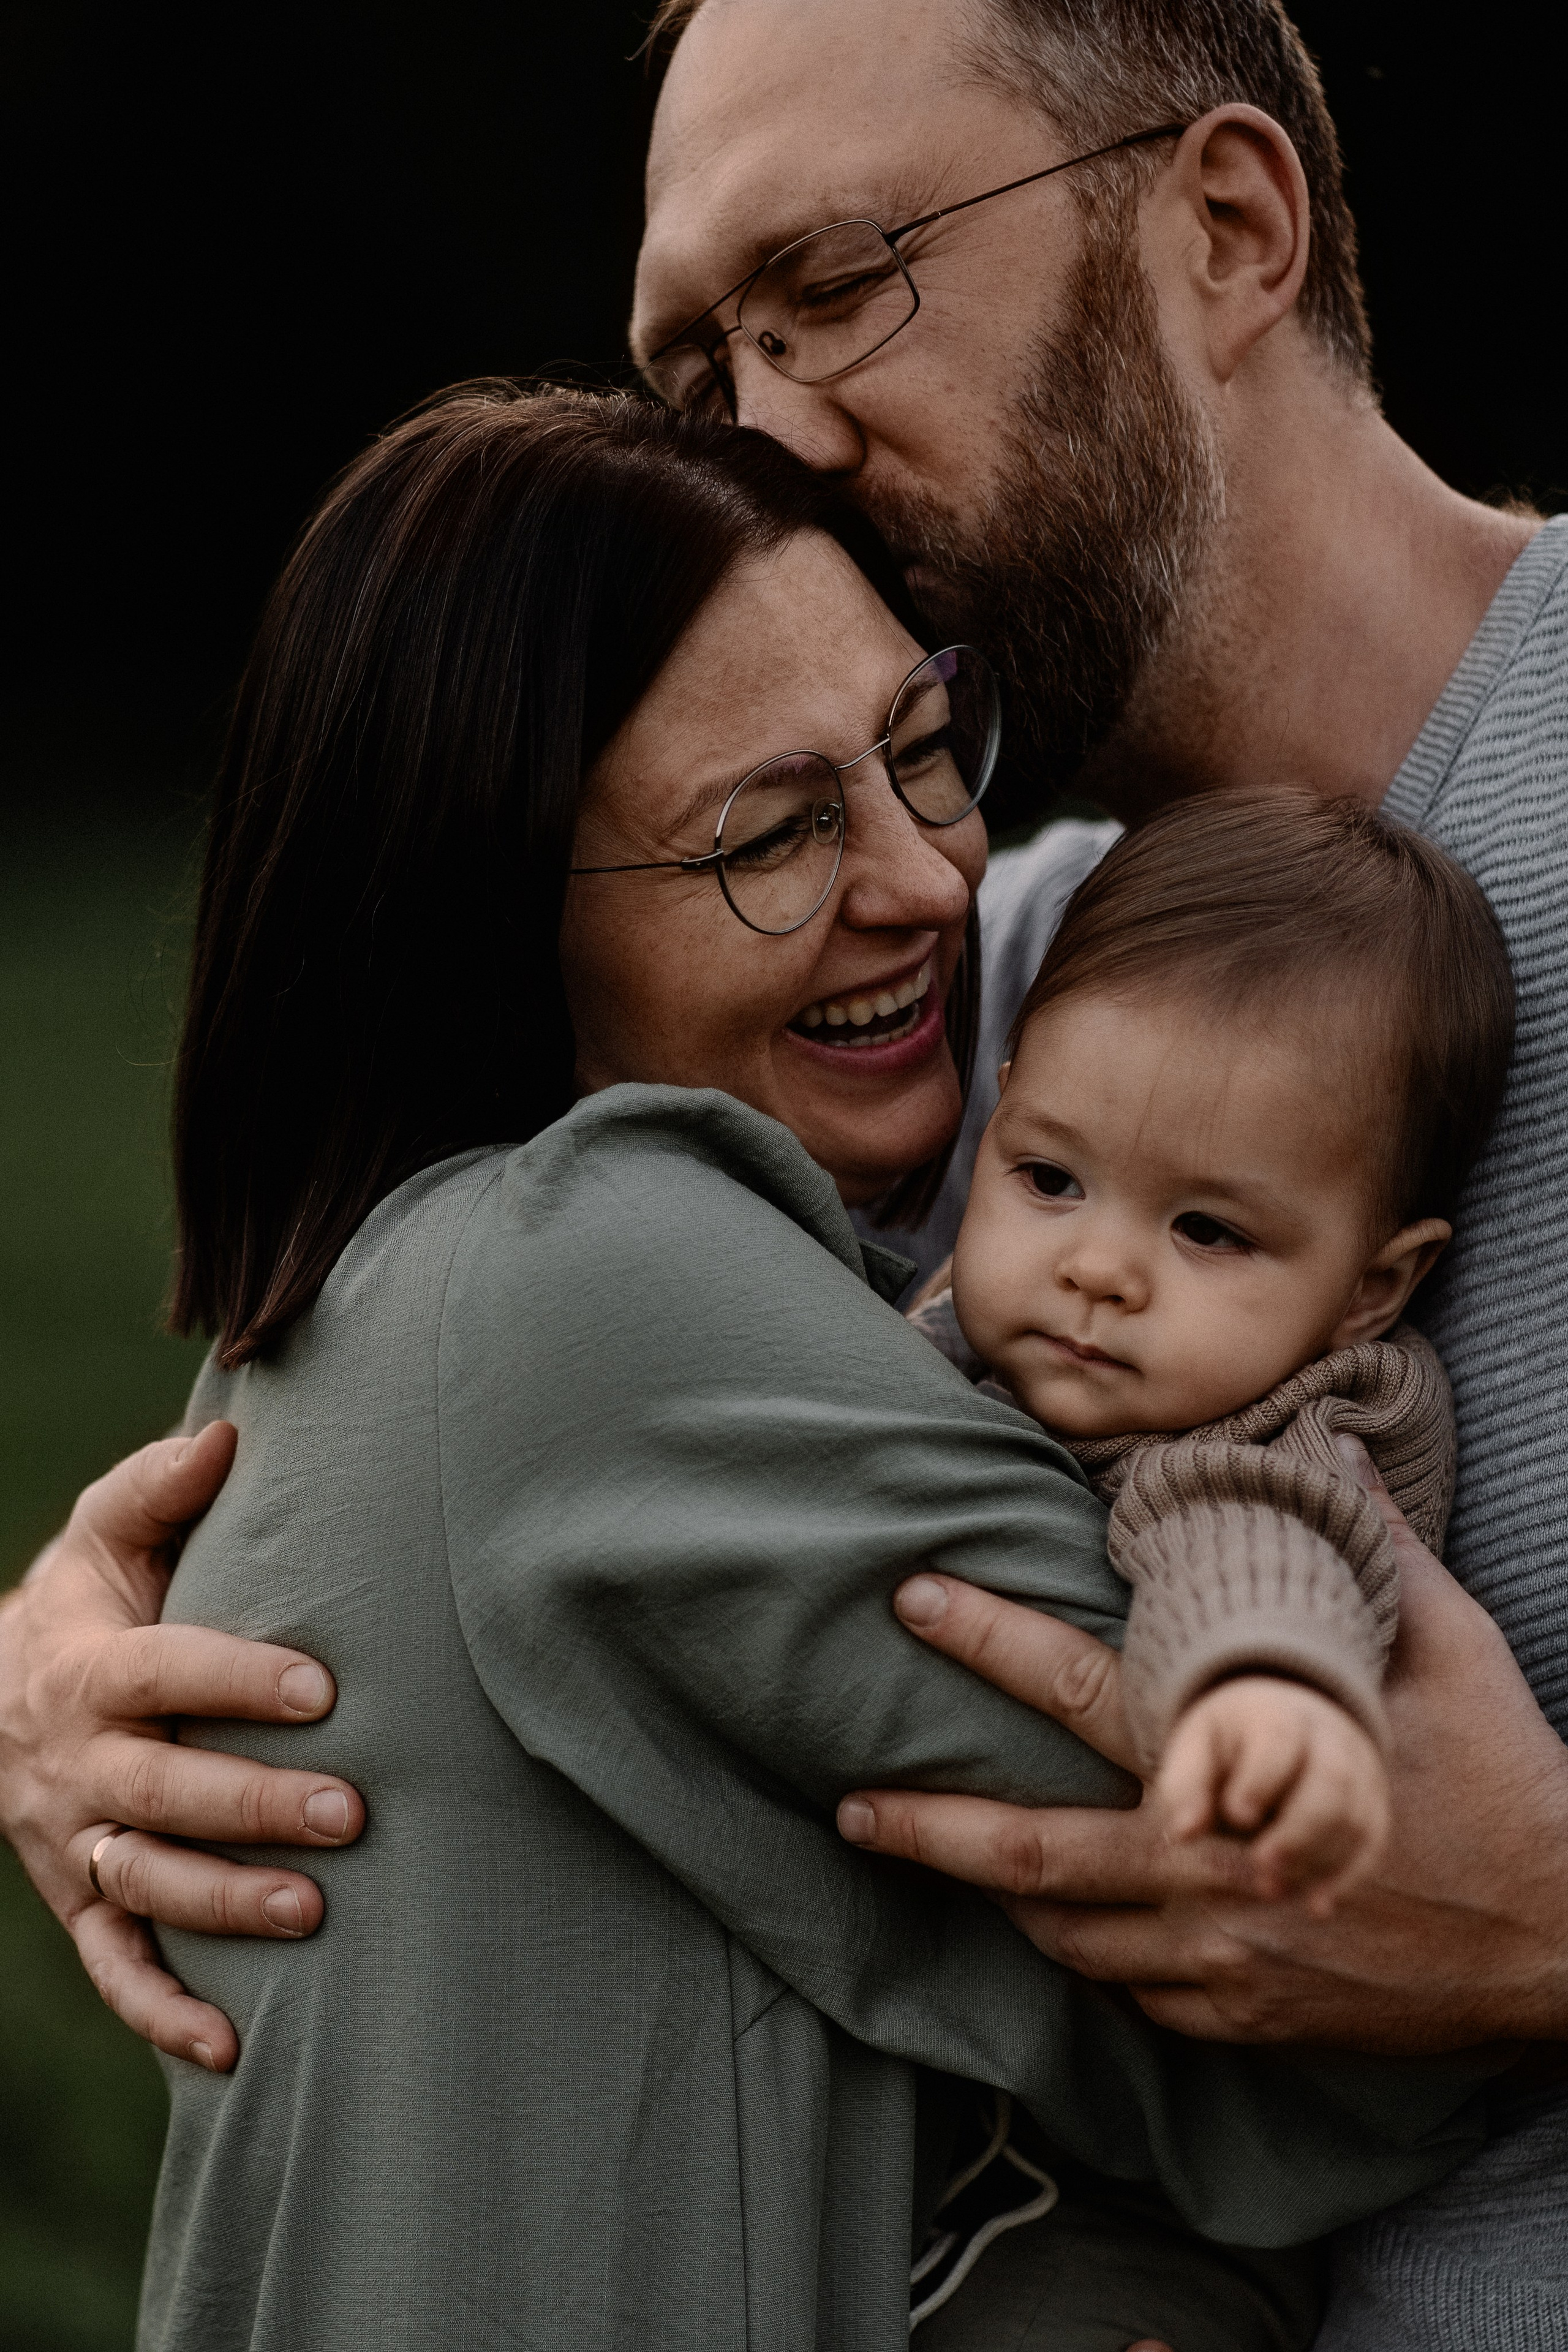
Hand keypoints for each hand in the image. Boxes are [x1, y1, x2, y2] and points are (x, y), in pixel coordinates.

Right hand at [0, 1422, 364, 2070]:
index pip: (165, 1673)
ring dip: (226, 1904)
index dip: (237, 1679)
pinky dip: (163, 2011)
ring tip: (314, 1913)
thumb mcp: (108, 1534)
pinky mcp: (80, 1901)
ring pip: (146, 1883)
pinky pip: (115, 1966)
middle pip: (165, 1791)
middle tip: (351, 1813)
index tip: (323, 1688)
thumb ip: (160, 1486)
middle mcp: (79, 1762)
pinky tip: (230, 2048)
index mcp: (90, 1667)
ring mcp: (77, 1841)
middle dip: (254, 1805)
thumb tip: (233, 1432)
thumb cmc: (90, 1602)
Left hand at [839, 1443, 1567, 2052]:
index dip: (987, 1641)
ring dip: (989, 1897)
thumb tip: (1323, 1452)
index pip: (1079, 1691)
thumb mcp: (1451, 1649)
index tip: (914, 1600)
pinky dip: (1084, 1958)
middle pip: (1033, 1850)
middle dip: (927, 1822)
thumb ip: (1374, 1552)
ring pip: (1065, 1936)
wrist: (1567, 1945)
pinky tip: (1053, 1928)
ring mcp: (1222, 1958)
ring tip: (929, 1860)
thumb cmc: (1506, 1786)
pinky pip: (1131, 1995)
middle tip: (851, 1800)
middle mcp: (1209, 1865)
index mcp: (1237, 1759)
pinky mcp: (1247, 2018)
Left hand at [1159, 1676, 1389, 1912]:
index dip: (1261, 1779)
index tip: (1237, 1814)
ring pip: (1354, 1816)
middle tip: (1262, 1863)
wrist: (1287, 1720)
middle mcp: (1328, 1739)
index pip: (1279, 1738)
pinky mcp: (1372, 1808)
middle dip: (1300, 1828)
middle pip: (1331, 1780)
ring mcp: (1359, 1773)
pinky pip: (1371, 1844)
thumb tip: (1182, 1833)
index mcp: (1276, 1713)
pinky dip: (1347, 1878)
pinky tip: (1317, 1906)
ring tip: (1271, 1887)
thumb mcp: (1197, 1748)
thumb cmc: (1230, 1745)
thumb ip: (1186, 1786)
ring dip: (1318, 1858)